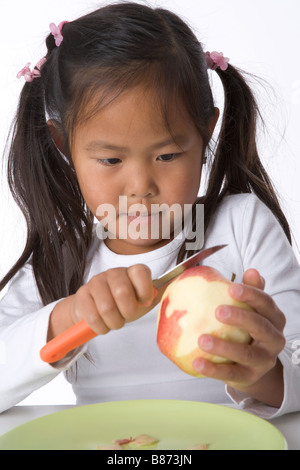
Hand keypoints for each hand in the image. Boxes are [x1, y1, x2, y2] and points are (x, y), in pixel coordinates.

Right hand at [48, 264, 157, 339]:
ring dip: (113, 322)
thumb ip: (159, 295)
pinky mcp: (82, 294)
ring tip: (115, 322)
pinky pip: (92, 315)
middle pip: (122, 291)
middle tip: (126, 317)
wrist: (95, 309)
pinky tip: (102, 324)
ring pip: (106, 307)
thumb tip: (180, 288)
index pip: (140, 272)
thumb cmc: (124, 304)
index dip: (144, 290)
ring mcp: (96, 282)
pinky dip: (100, 326)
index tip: (144, 302)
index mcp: (132, 272)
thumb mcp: (144, 301)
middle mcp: (114, 273)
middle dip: (127, 312)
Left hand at [193, 269, 285, 406]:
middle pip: (260, 327)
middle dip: (240, 318)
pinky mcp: (250, 377)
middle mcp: (274, 339)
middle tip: (218, 311)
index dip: (251, 294)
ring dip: (224, 346)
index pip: (266, 303)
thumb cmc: (248, 329)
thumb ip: (250, 291)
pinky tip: (198, 362)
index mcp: (274, 318)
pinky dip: (214, 370)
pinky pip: (232, 374)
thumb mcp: (251, 309)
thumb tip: (252, 271)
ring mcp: (264, 360)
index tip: (232, 288)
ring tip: (202, 339)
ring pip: (247, 354)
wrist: (252, 364)